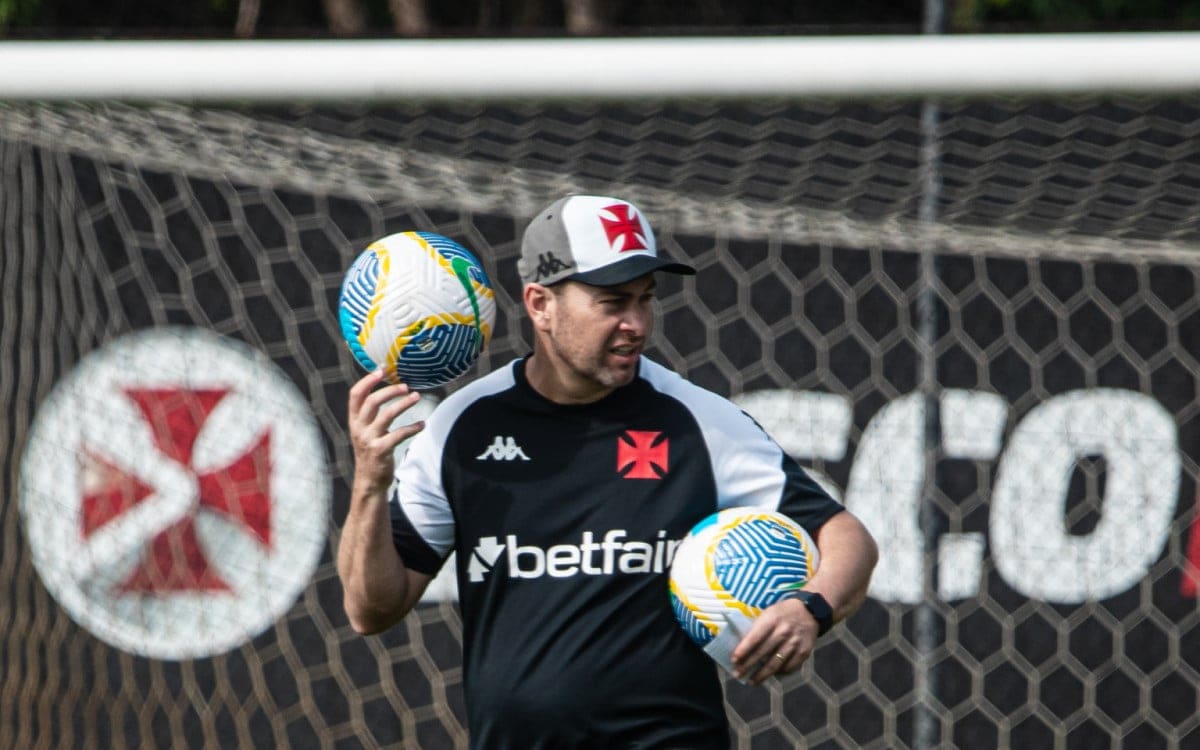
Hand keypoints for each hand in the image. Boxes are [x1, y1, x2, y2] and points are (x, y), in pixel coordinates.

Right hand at [347, 369, 423, 494]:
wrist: (369, 481)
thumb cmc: (371, 450)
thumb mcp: (365, 430)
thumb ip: (371, 413)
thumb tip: (388, 388)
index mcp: (354, 420)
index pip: (355, 394)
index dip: (367, 380)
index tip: (382, 369)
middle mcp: (359, 428)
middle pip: (372, 402)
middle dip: (390, 390)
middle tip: (406, 385)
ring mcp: (369, 440)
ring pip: (387, 415)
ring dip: (404, 404)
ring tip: (417, 396)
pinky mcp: (381, 451)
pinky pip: (399, 434)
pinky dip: (413, 427)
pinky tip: (422, 424)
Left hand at [730, 598, 817, 684]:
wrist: (810, 612)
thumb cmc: (783, 613)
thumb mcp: (769, 613)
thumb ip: (758, 628)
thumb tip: (742, 646)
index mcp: (772, 619)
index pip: (755, 637)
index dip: (743, 650)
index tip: (734, 660)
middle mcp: (783, 632)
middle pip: (763, 653)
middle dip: (748, 665)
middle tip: (737, 674)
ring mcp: (794, 643)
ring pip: (775, 664)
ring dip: (762, 675)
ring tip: (752, 681)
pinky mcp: (804, 652)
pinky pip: (789, 668)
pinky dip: (779, 673)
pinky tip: (771, 676)